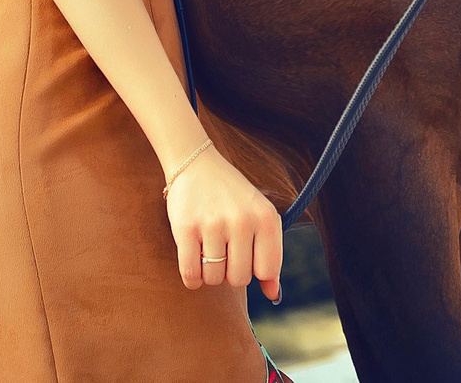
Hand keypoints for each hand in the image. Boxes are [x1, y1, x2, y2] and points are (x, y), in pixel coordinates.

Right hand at [167, 147, 282, 300]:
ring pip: (213, 279)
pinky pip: (191, 275)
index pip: (267, 270)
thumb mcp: (259, 218)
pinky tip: (193, 261)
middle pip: (239, 279)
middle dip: (230, 272)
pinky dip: (192, 278)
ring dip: (209, 273)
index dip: (254, 270)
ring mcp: (213, 224)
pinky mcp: (186, 229)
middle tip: (224, 251)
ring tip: (208, 250)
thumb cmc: (233, 199)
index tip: (246, 255)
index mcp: (266, 218)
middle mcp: (242, 221)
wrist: (198, 165)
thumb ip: (269, 256)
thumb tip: (274, 295)